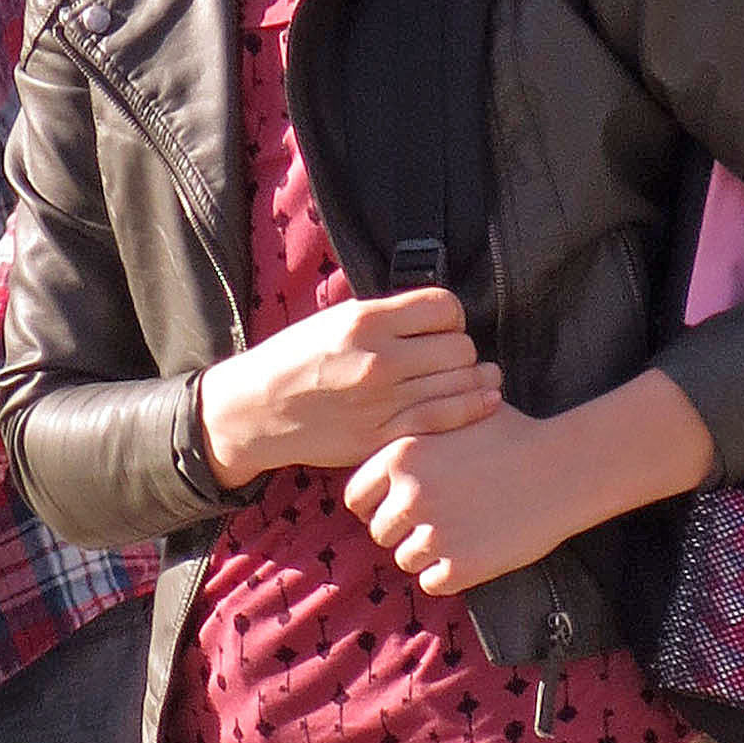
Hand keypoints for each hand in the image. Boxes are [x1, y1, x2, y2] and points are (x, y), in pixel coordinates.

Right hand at [198, 288, 499, 485]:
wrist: (257, 409)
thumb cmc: (296, 359)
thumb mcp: (335, 319)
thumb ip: (386, 315)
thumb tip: (435, 313)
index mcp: (366, 320)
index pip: (444, 307)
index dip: (452, 316)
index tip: (444, 328)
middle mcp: (378, 358)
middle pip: (459, 346)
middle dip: (462, 350)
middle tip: (452, 359)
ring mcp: (382, 400)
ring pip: (459, 382)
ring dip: (475, 379)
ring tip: (481, 379)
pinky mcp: (381, 435)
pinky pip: (444, 418)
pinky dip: (472, 407)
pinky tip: (485, 401)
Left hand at [346, 403, 593, 594]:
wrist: (566, 468)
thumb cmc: (518, 436)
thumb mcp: (460, 416)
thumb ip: (418, 432)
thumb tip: (390, 443)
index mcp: (401, 456)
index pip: (357, 498)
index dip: (376, 506)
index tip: (399, 509)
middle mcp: (410, 496)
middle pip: (381, 532)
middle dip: (405, 531)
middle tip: (441, 522)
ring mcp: (434, 534)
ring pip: (405, 559)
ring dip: (428, 553)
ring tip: (464, 533)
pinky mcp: (461, 567)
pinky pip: (434, 582)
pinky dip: (450, 574)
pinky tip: (476, 551)